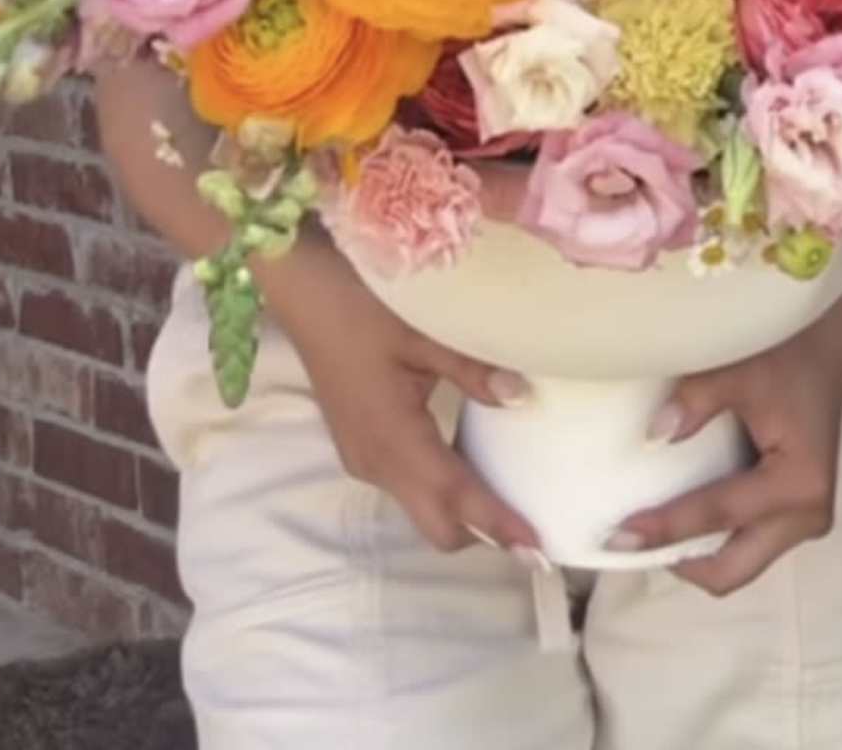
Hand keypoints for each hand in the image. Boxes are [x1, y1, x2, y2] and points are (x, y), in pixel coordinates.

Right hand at [258, 233, 542, 560]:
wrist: (303, 291)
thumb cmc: (360, 307)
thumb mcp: (423, 333)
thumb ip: (472, 369)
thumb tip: (522, 397)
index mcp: (393, 440)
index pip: (456, 499)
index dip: (497, 526)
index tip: (538, 550)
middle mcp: (376, 463)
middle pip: (436, 525)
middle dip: (483, 534)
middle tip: (532, 525)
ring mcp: (363, 457)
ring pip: (421, 507)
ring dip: (463, 511)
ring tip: (510, 496)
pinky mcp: (360, 445)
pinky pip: (408, 484)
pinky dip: (441, 487)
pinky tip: (469, 459)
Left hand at [609, 274, 841, 595]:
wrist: (826, 333)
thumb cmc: (788, 348)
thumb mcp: (738, 370)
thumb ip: (695, 402)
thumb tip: (651, 438)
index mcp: (798, 485)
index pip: (717, 516)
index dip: (665, 529)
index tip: (616, 536)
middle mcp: (808, 515)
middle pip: (733, 570)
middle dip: (681, 562)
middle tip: (628, 543)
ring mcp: (807, 516)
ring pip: (741, 561)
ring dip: (696, 552)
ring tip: (647, 529)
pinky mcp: (798, 505)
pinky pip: (748, 539)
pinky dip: (713, 535)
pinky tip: (679, 511)